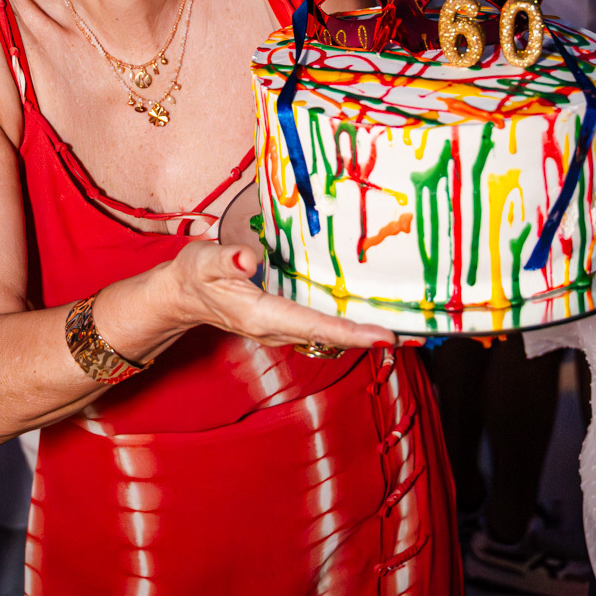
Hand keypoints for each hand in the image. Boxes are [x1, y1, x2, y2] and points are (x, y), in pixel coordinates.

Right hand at [166, 240, 394, 350]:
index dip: (351, 332)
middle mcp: (276, 328)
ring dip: (362, 331)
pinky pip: (321, 326)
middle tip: (414, 333)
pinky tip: (367, 314)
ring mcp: (281, 328)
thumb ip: (226, 259)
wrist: (182, 296)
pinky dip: (346, 324)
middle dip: (368, 336)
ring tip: (403, 325)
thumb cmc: (194, 275)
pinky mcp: (284, 321)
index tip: (385, 336)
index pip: (314, 326)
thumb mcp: (203, 260)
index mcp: (261, 315)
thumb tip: (249, 259)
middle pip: (330, 335)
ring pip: (328, 333)